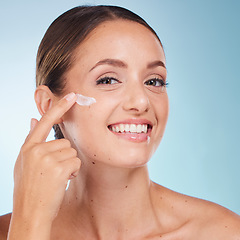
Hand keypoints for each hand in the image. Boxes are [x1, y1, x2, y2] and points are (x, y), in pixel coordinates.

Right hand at [12, 92, 80, 225]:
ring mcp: (47, 158)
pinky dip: (73, 172)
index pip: (46, 121)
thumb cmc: (29, 187)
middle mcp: (37, 150)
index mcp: (28, 147)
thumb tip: (34, 119)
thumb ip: (32, 140)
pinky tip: (62, 181)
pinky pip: (76, 162)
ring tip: (56, 177)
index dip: (59, 107)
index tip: (71, 95)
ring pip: (72, 152)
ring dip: (69, 165)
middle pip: (65, 142)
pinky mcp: (59, 168)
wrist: (30, 212)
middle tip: (54, 171)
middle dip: (64, 156)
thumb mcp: (24, 162)